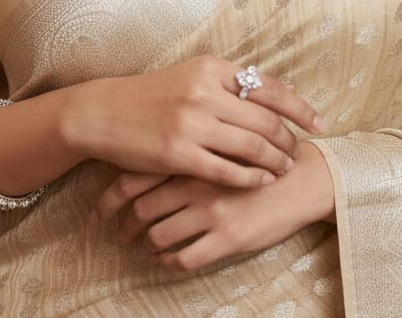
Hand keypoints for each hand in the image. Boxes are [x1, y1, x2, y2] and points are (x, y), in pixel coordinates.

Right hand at [73, 57, 323, 188]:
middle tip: (299, 151)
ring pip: (251, 146)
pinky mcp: (179, 153)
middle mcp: (205, 91)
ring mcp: (192, 123)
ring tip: (285, 168)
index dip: (300, 108)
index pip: (269, 87)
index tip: (319, 123)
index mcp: (211, 68)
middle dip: (289, 139)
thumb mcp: (190, 75)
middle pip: (266, 119)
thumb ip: (227, 83)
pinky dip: (251, 178)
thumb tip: (272, 93)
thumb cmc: (152, 95)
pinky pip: (227, 170)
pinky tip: (261, 181)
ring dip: (275, 161)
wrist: (106, 112)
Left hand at [93, 142, 335, 271]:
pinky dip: (170, 262)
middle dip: (122, 225)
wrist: (302, 177)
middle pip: (140, 208)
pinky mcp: (228, 236)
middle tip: (115, 234)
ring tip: (143, 248)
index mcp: (191, 153)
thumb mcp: (222, 140)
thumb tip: (152, 156)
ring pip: (159, 234)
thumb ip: (190, 145)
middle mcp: (195, 180)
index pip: (135, 176)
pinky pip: (185, 258)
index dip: (111, 197)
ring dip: (146, 245)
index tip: (99, 210)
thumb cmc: (262, 155)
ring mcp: (211, 209)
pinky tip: (169, 260)